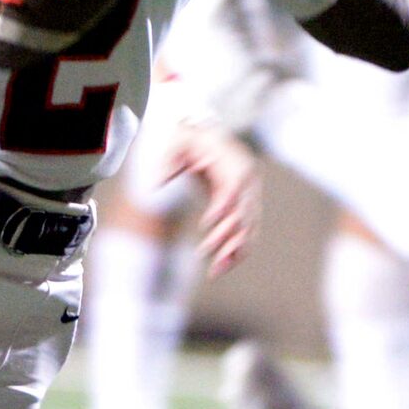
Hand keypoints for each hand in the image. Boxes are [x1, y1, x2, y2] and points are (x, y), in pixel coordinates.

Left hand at [176, 119, 260, 274]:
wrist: (205, 137)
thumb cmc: (190, 140)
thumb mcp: (177, 144)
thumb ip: (169, 163)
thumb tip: (157, 184)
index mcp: (235, 163)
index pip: (235, 187)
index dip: (224, 207)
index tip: (206, 224)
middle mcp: (249, 181)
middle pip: (244, 213)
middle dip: (226, 235)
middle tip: (203, 251)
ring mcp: (251, 195)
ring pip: (249, 228)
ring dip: (233, 251)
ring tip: (215, 271)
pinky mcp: (247, 208)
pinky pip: (247, 233)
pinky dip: (237, 251)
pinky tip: (222, 267)